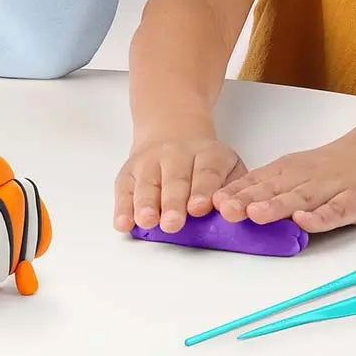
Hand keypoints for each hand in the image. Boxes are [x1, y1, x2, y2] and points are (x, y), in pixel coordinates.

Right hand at [113, 134, 246, 233]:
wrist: (172, 132)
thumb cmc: (205, 163)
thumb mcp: (228, 166)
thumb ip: (232, 189)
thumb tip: (233, 212)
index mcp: (207, 154)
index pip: (206, 171)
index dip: (202, 190)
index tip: (199, 208)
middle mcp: (176, 154)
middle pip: (175, 179)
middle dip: (173, 203)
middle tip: (173, 223)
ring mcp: (150, 161)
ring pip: (147, 183)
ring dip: (146, 204)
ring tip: (147, 221)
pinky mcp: (129, 171)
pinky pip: (124, 189)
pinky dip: (123, 207)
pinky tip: (123, 222)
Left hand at [213, 115, 355, 232]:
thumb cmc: (336, 164)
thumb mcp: (301, 171)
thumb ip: (274, 188)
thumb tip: (236, 206)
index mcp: (290, 171)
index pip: (257, 182)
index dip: (234, 193)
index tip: (208, 203)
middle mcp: (307, 177)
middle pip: (273, 190)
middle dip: (247, 201)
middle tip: (223, 210)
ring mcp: (332, 188)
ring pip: (301, 198)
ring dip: (278, 206)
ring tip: (255, 214)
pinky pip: (338, 209)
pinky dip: (322, 216)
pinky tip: (306, 222)